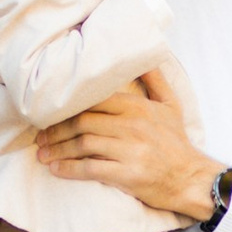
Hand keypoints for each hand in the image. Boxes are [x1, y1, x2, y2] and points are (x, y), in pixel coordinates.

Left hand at [37, 69, 220, 218]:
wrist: (191, 178)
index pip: (93, 101)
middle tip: (40, 138)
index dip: (68, 108)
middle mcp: (132, 125)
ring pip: (83, 144)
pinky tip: (56, 170)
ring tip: (43, 155)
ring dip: (58, 150)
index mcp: (137, 106)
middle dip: (56, 131)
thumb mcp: (170, 105)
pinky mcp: (128, 174)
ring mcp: (130, 150)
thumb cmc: (176, 142)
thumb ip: (154, 79)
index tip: (50, 115)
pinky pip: (90, 168)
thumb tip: (147, 54)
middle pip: (82, 122)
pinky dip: (69, 169)